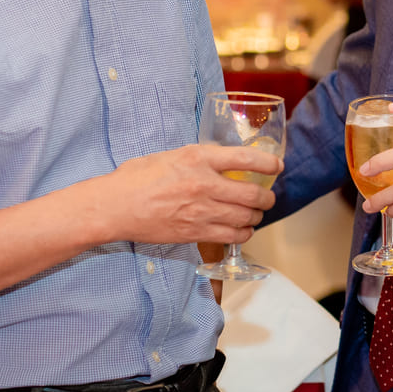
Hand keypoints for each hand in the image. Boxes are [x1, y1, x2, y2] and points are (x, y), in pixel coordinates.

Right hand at [99, 142, 280, 246]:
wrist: (115, 206)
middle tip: (268, 196)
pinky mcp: (195, 233)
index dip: (268, 162)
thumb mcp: (172, 154)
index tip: (277, 165)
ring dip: (257, 216)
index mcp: (199, 158)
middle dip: (267, 197)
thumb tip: (222, 161)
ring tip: (256, 214)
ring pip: (245, 217)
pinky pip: (231, 236)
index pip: (246, 157)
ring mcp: (201, 211)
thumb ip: (199, 158)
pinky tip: (243, 230)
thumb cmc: (137, 177)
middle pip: (252, 193)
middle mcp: (205, 184)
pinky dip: (243, 233)